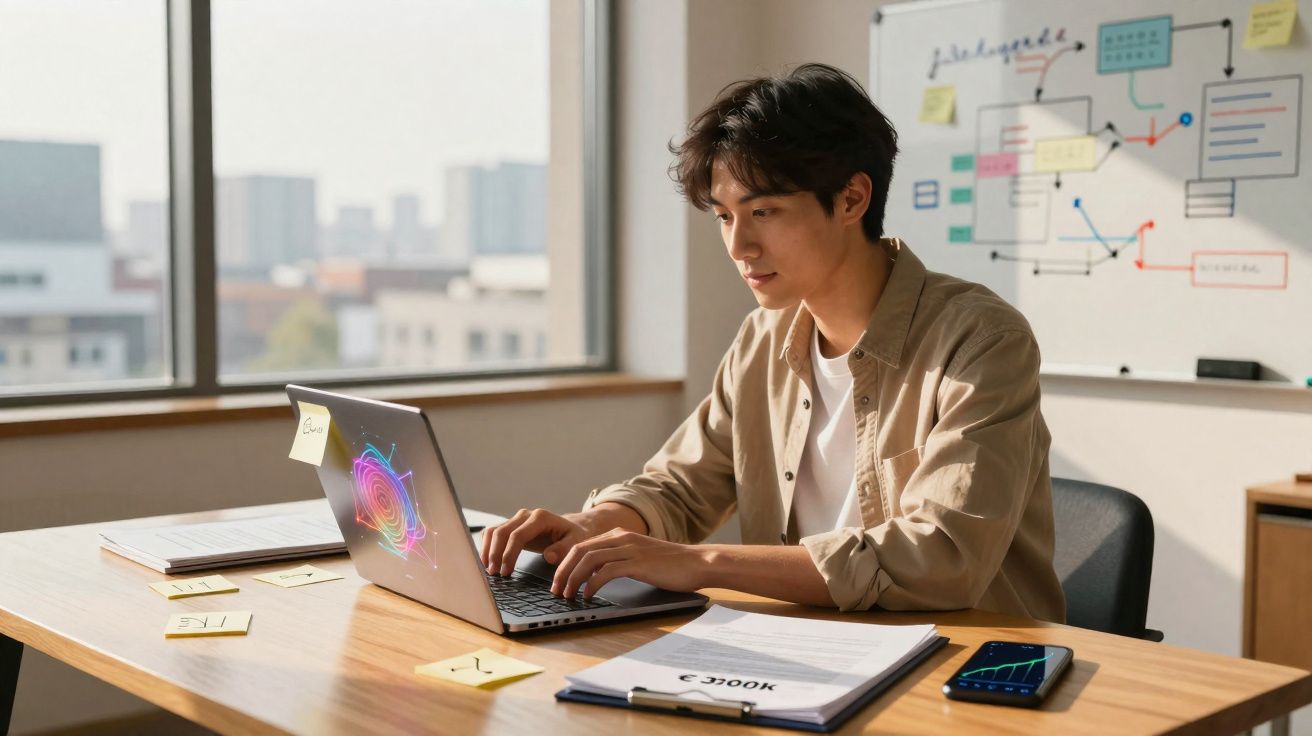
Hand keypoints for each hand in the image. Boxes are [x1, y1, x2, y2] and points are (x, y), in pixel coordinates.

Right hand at [480, 508, 594, 576]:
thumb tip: (548, 556)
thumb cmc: (575, 536)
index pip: (518, 535)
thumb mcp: (577, 543)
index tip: (506, 572)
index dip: (509, 554)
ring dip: (487, 550)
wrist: (573, 528)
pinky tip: (486, 561)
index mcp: (541, 518)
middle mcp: (526, 515)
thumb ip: (564, 549)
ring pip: (493, 531)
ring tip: (488, 569)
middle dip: (494, 554)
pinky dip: (487, 546)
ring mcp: (517, 519)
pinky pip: (493, 533)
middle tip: (493, 574)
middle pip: (501, 532)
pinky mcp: (512, 526)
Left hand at [552, 529, 710, 599]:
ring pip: (588, 560)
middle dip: (563, 571)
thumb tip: (596, 576)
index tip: (558, 581)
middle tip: (556, 590)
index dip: (565, 563)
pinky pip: (605, 572)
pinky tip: (588, 596)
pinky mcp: (637, 563)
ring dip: (573, 579)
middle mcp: (622, 538)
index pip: (581, 545)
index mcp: (620, 535)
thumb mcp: (640, 557)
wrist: (698, 563)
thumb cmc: (672, 565)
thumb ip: (619, 560)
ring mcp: (629, 549)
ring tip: (567, 595)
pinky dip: (591, 585)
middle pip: (579, 550)